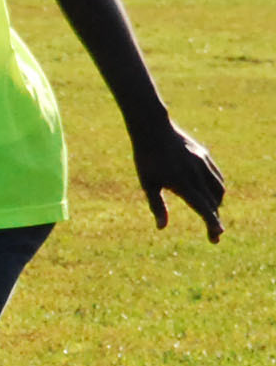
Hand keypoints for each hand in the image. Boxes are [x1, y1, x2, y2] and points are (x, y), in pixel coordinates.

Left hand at [133, 114, 226, 241]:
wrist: (153, 129)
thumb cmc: (146, 158)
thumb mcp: (148, 183)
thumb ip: (157, 205)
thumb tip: (161, 227)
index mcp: (181, 182)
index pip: (201, 206)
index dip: (211, 222)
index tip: (217, 234)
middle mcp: (196, 173)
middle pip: (212, 202)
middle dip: (214, 220)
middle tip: (214, 236)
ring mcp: (203, 163)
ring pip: (219, 190)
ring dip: (217, 205)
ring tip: (211, 215)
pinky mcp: (205, 155)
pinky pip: (217, 177)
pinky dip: (218, 189)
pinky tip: (212, 196)